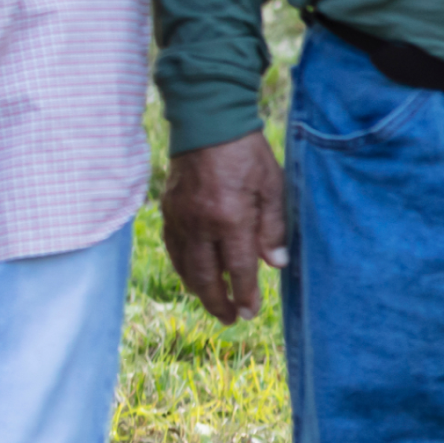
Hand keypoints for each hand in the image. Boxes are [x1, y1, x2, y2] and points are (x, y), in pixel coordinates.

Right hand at [164, 133, 290, 322]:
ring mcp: (179, 218)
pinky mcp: (167, 211)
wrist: (208, 123)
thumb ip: (273, 227)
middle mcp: (199, 224)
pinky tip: (193, 273)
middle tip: (231, 318)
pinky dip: (183, 266)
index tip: (250, 312)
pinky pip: (173, 248)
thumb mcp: (273, 186)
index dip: (245, 294)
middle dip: (218, 302)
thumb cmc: (247, 153)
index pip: (237, 269)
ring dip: (199, 288)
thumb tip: (276, 264)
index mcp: (229, 218)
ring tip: (214, 301)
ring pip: (184, 266)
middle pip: (205, 276)